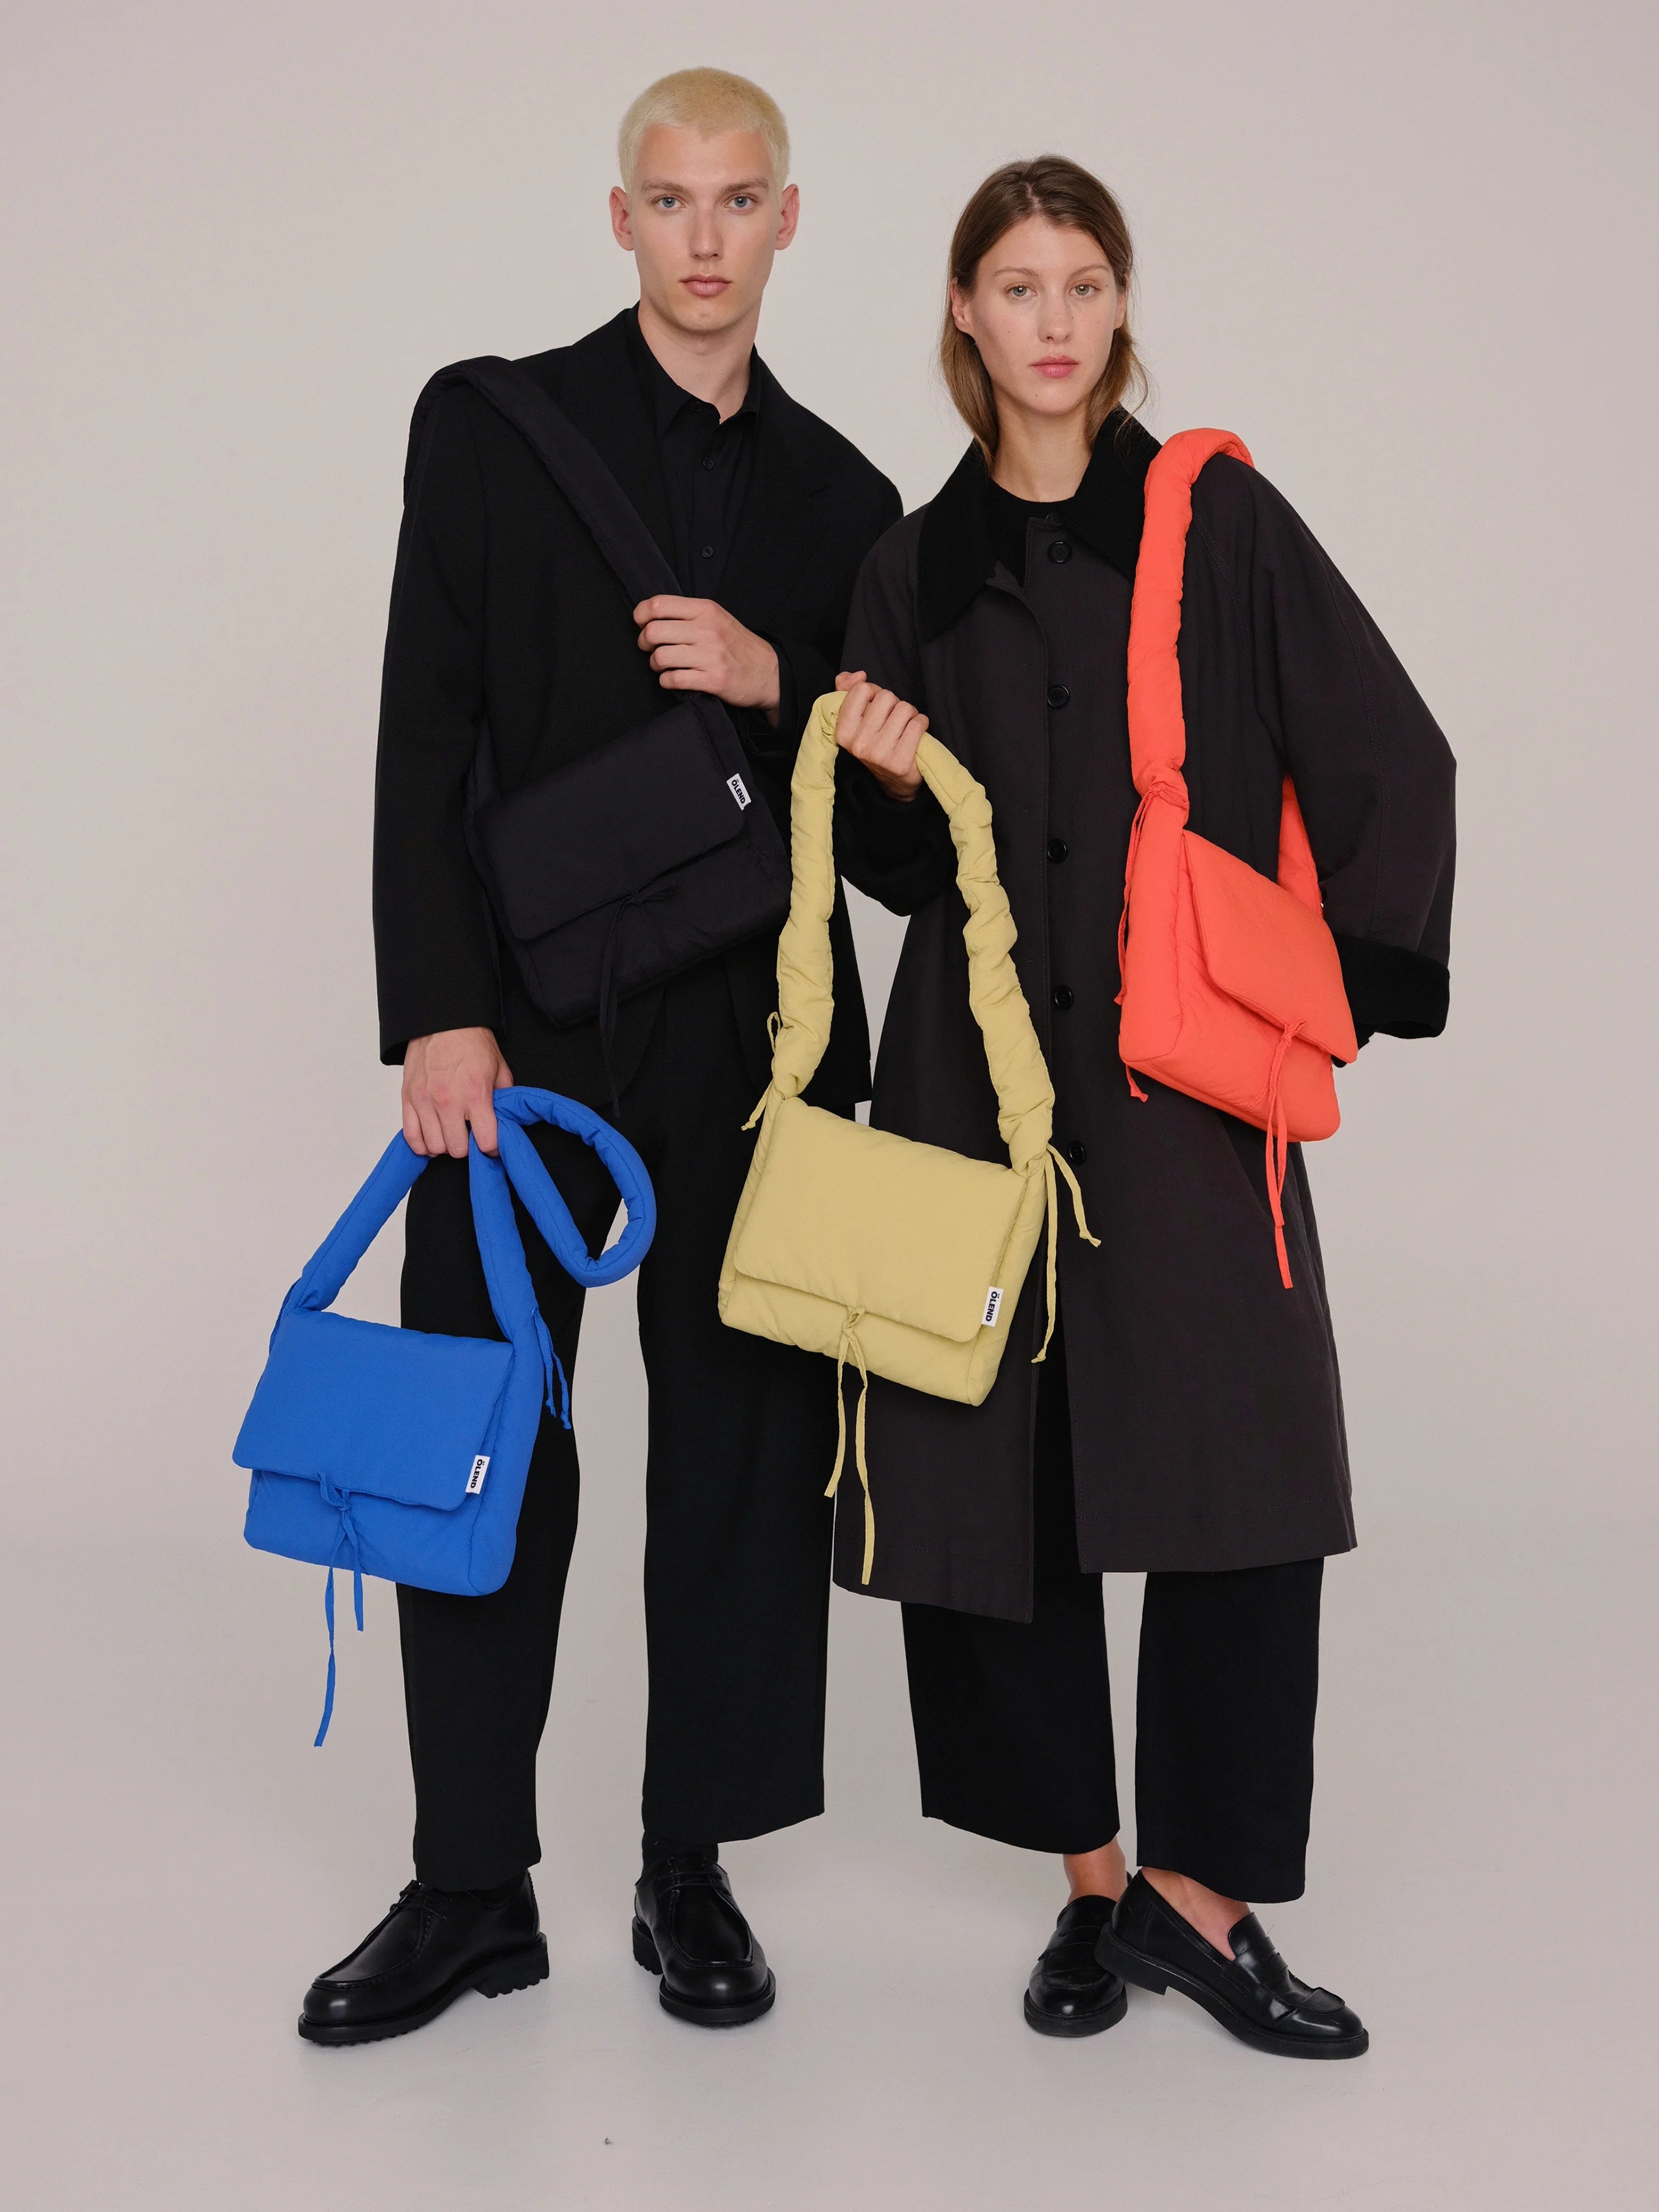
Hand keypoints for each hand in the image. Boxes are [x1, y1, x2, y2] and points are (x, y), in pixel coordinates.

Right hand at [402, 1027, 513, 1158]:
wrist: (443, 1022)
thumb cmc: (472, 1044)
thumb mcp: (499, 1069)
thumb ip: (503, 1099)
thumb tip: (506, 1122)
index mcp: (476, 1094)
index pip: (485, 1141)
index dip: (491, 1147)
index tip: (490, 1143)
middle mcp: (448, 1101)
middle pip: (457, 1149)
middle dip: (466, 1146)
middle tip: (469, 1135)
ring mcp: (425, 1101)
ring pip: (434, 1147)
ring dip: (444, 1145)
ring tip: (451, 1134)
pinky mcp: (407, 1099)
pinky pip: (411, 1137)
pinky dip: (422, 1144)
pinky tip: (432, 1139)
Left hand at [634, 595, 780, 723]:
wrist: (769, 672)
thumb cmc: (737, 645)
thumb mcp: (717, 618)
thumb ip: (688, 614)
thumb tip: (650, 616)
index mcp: (706, 610)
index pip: (658, 605)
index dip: (641, 616)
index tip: (643, 625)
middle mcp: (707, 630)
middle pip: (653, 632)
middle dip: (644, 643)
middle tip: (651, 649)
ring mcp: (710, 656)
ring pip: (660, 658)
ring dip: (655, 665)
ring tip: (664, 665)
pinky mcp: (712, 680)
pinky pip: (673, 680)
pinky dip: (667, 681)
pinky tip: (674, 679)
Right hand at [832, 670, 926, 800]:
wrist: (895, 780)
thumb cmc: (876, 742)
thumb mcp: (856, 718)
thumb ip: (848, 690)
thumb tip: (858, 675)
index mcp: (843, 732)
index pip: (862, 690)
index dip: (874, 693)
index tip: (877, 707)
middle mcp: (858, 744)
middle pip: (886, 697)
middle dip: (894, 704)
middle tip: (894, 720)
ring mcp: (878, 754)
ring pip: (904, 709)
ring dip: (910, 714)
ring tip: (905, 727)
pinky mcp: (899, 762)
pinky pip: (918, 724)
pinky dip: (921, 724)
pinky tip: (915, 734)